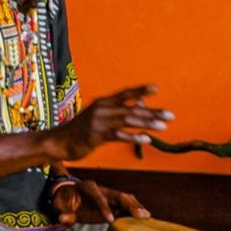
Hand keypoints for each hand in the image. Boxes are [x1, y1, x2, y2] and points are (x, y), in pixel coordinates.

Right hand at [46, 84, 172, 160]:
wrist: (59, 142)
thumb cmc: (81, 130)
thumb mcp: (98, 117)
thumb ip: (119, 111)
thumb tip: (141, 105)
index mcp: (103, 103)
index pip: (125, 94)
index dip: (140, 91)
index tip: (156, 89)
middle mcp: (102, 109)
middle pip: (131, 108)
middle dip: (152, 112)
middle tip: (170, 115)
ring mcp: (99, 122)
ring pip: (128, 121)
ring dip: (147, 123)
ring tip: (163, 126)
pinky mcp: (96, 136)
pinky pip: (118, 135)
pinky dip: (133, 137)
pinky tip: (146, 139)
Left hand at [51, 176, 147, 226]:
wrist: (66, 197)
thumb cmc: (64, 200)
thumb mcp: (59, 205)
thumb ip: (63, 212)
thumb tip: (65, 218)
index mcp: (87, 187)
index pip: (98, 196)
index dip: (104, 207)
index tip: (110, 219)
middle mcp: (101, 189)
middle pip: (117, 195)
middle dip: (129, 204)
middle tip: (140, 214)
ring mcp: (108, 196)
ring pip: (124, 199)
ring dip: (135, 207)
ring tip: (146, 216)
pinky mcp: (112, 204)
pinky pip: (125, 206)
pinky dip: (134, 211)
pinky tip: (143, 217)